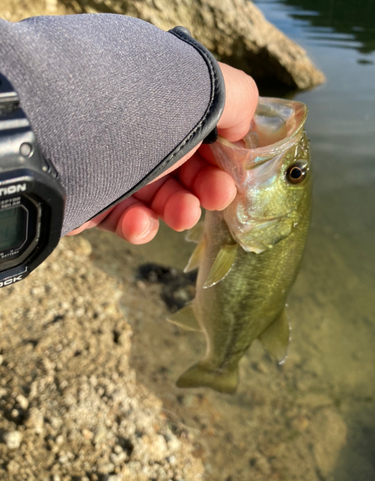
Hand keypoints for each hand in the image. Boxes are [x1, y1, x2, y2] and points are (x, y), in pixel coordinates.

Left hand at [67, 63, 257, 242]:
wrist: (61, 138)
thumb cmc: (140, 114)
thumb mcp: (204, 90)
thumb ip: (238, 99)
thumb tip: (243, 124)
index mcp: (164, 104)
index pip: (203, 134)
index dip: (223, 156)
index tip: (235, 174)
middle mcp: (139, 133)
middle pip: (183, 169)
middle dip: (207, 187)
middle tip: (216, 196)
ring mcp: (115, 167)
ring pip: (159, 198)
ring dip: (178, 209)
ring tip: (181, 213)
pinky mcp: (94, 199)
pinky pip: (124, 218)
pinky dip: (138, 226)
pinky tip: (139, 223)